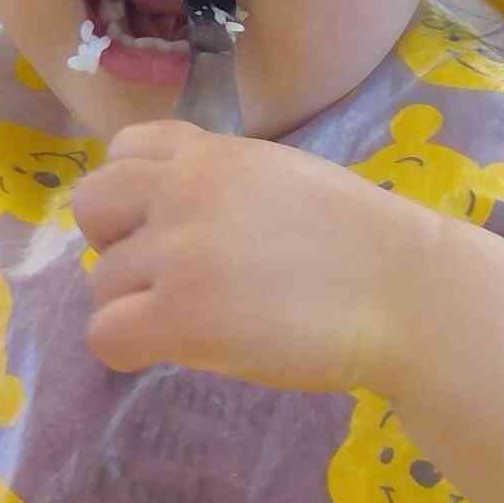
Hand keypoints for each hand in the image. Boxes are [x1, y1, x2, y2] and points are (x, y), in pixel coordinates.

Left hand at [68, 123, 450, 395]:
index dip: (133, 196)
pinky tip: (176, 353)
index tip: (168, 230)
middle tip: (167, 280)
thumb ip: (222, 183)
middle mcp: (184, 189)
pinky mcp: (179, 313)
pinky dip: (130, 351)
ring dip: (138, 307)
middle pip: (90, 207)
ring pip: (101, 282)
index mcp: (213, 153)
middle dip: (118, 246)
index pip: (122, 149)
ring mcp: (178, 251)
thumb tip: (169, 214)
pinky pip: (105, 335)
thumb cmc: (366, 248)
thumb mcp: (284, 179)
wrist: (412, 294)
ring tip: (203, 321)